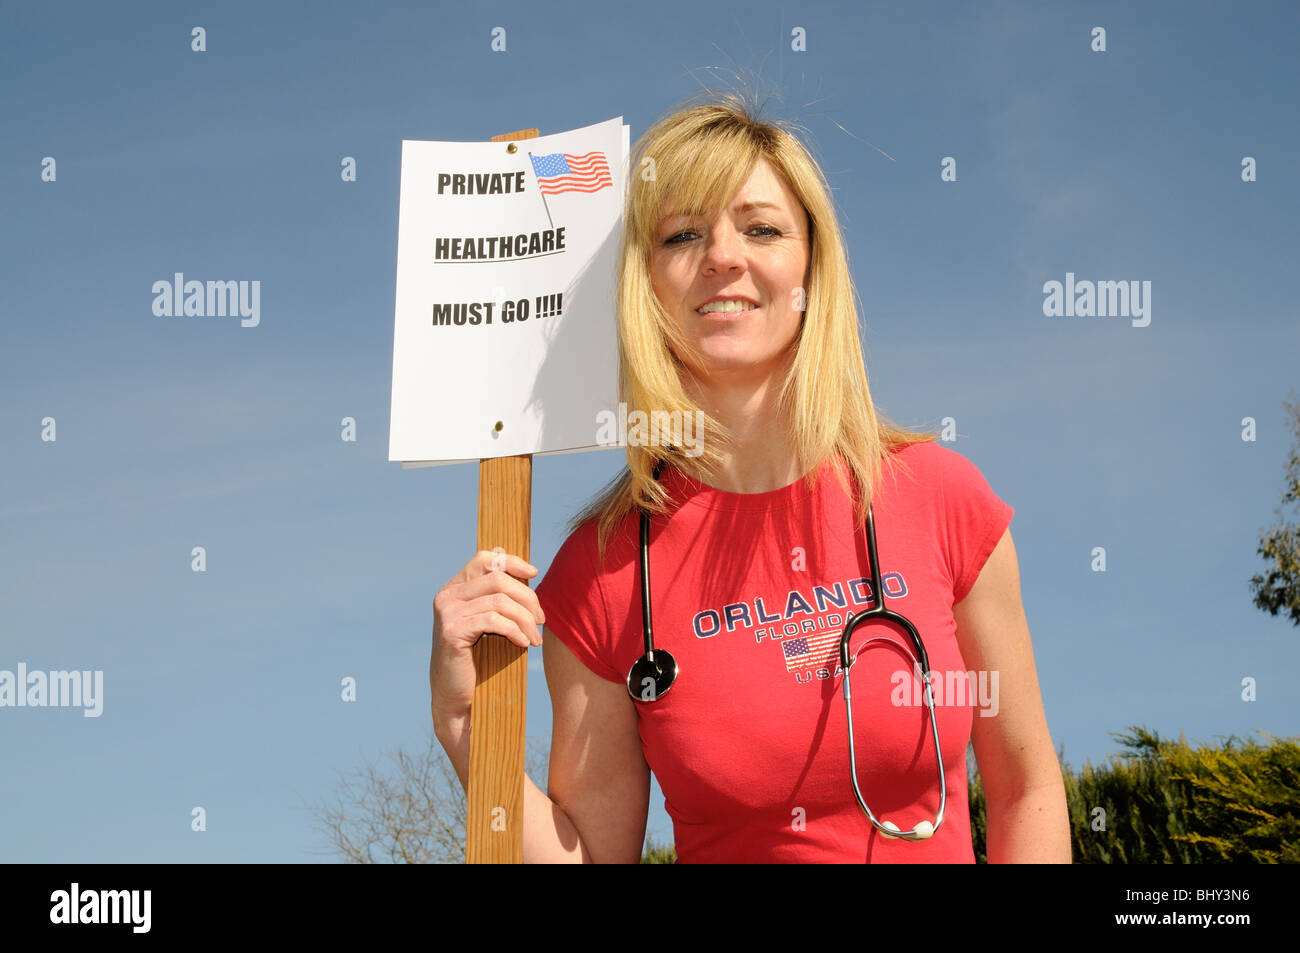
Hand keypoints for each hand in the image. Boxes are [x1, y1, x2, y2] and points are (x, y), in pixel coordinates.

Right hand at [429, 550, 544, 736]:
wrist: (456, 697)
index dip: (512, 562)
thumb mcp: (490, 622)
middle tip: (541, 620)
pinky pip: (494, 621)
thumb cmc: (479, 659)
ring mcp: (447, 612)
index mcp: (454, 588)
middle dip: (527, 598)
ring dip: (525, 619)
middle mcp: (447, 596)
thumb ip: (501, 597)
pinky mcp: (452, 631)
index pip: (485, 559)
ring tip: (536, 637)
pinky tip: (524, 644)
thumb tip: (530, 571)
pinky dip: (515, 631)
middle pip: (498, 580)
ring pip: (500, 601)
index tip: (535, 574)